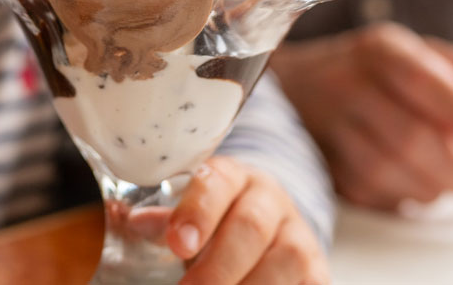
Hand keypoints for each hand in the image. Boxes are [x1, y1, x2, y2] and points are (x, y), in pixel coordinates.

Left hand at [165, 156, 329, 284]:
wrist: (269, 230)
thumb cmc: (218, 224)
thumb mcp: (191, 216)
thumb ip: (166, 222)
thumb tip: (134, 221)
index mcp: (232, 177)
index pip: (217, 182)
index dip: (198, 212)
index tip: (177, 243)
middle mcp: (270, 200)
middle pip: (251, 226)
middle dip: (218, 267)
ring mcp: (299, 234)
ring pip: (288, 258)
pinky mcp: (318, 268)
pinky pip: (310, 280)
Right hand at [271, 22, 452, 210]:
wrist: (293, 82)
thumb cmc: (371, 70)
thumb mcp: (418, 56)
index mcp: (383, 49)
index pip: (436, 88)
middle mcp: (350, 80)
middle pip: (412, 138)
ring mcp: (328, 120)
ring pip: (388, 170)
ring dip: (430, 187)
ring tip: (445, 180)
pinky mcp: (318, 156)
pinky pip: (366, 189)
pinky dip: (399, 196)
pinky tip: (410, 183)